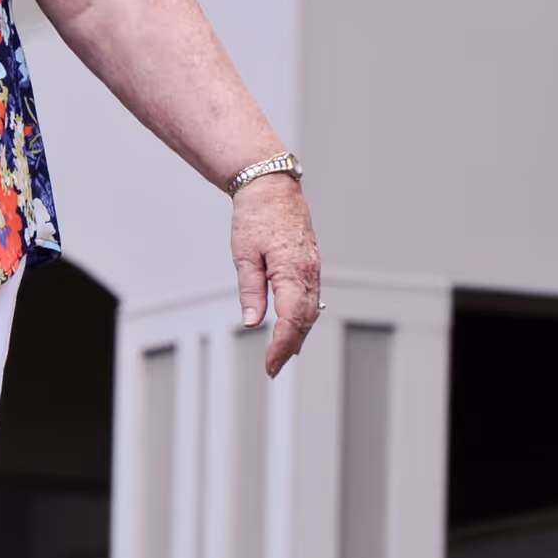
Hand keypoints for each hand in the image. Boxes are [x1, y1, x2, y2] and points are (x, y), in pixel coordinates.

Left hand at [231, 176, 320, 375]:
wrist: (273, 188)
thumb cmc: (256, 216)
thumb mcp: (244, 254)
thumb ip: (250, 290)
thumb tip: (252, 322)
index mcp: (293, 271)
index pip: (291, 320)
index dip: (280, 346)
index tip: (269, 365)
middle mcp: (309, 273)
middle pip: (304, 321)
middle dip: (290, 347)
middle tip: (273, 368)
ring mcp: (313, 269)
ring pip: (310, 312)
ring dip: (298, 336)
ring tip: (283, 357)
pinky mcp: (311, 266)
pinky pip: (311, 299)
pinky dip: (304, 319)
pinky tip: (295, 329)